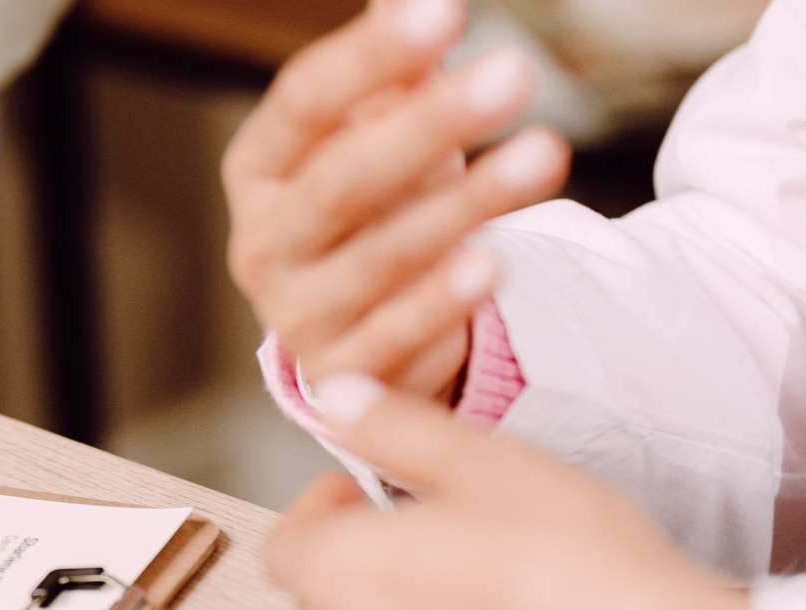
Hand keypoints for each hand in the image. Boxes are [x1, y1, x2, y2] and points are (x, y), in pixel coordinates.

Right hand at [222, 0, 569, 402]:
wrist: (363, 327)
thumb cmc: (376, 206)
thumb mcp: (378, 129)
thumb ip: (393, 62)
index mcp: (259, 169)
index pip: (303, 103)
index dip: (371, 56)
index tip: (446, 9)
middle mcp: (263, 243)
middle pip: (341, 181)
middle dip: (429, 125)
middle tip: (516, 70)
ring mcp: (297, 315)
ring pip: (378, 259)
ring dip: (466, 206)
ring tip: (546, 152)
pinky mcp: (344, 376)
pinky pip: (395, 338)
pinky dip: (442, 303)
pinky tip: (493, 263)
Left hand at [262, 375, 747, 609]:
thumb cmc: (576, 566)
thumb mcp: (485, 463)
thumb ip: (394, 427)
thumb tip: (336, 396)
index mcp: (338, 576)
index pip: (284, 544)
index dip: (323, 510)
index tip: (374, 493)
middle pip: (324, 599)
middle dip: (364, 561)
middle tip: (444, 534)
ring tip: (485, 591)